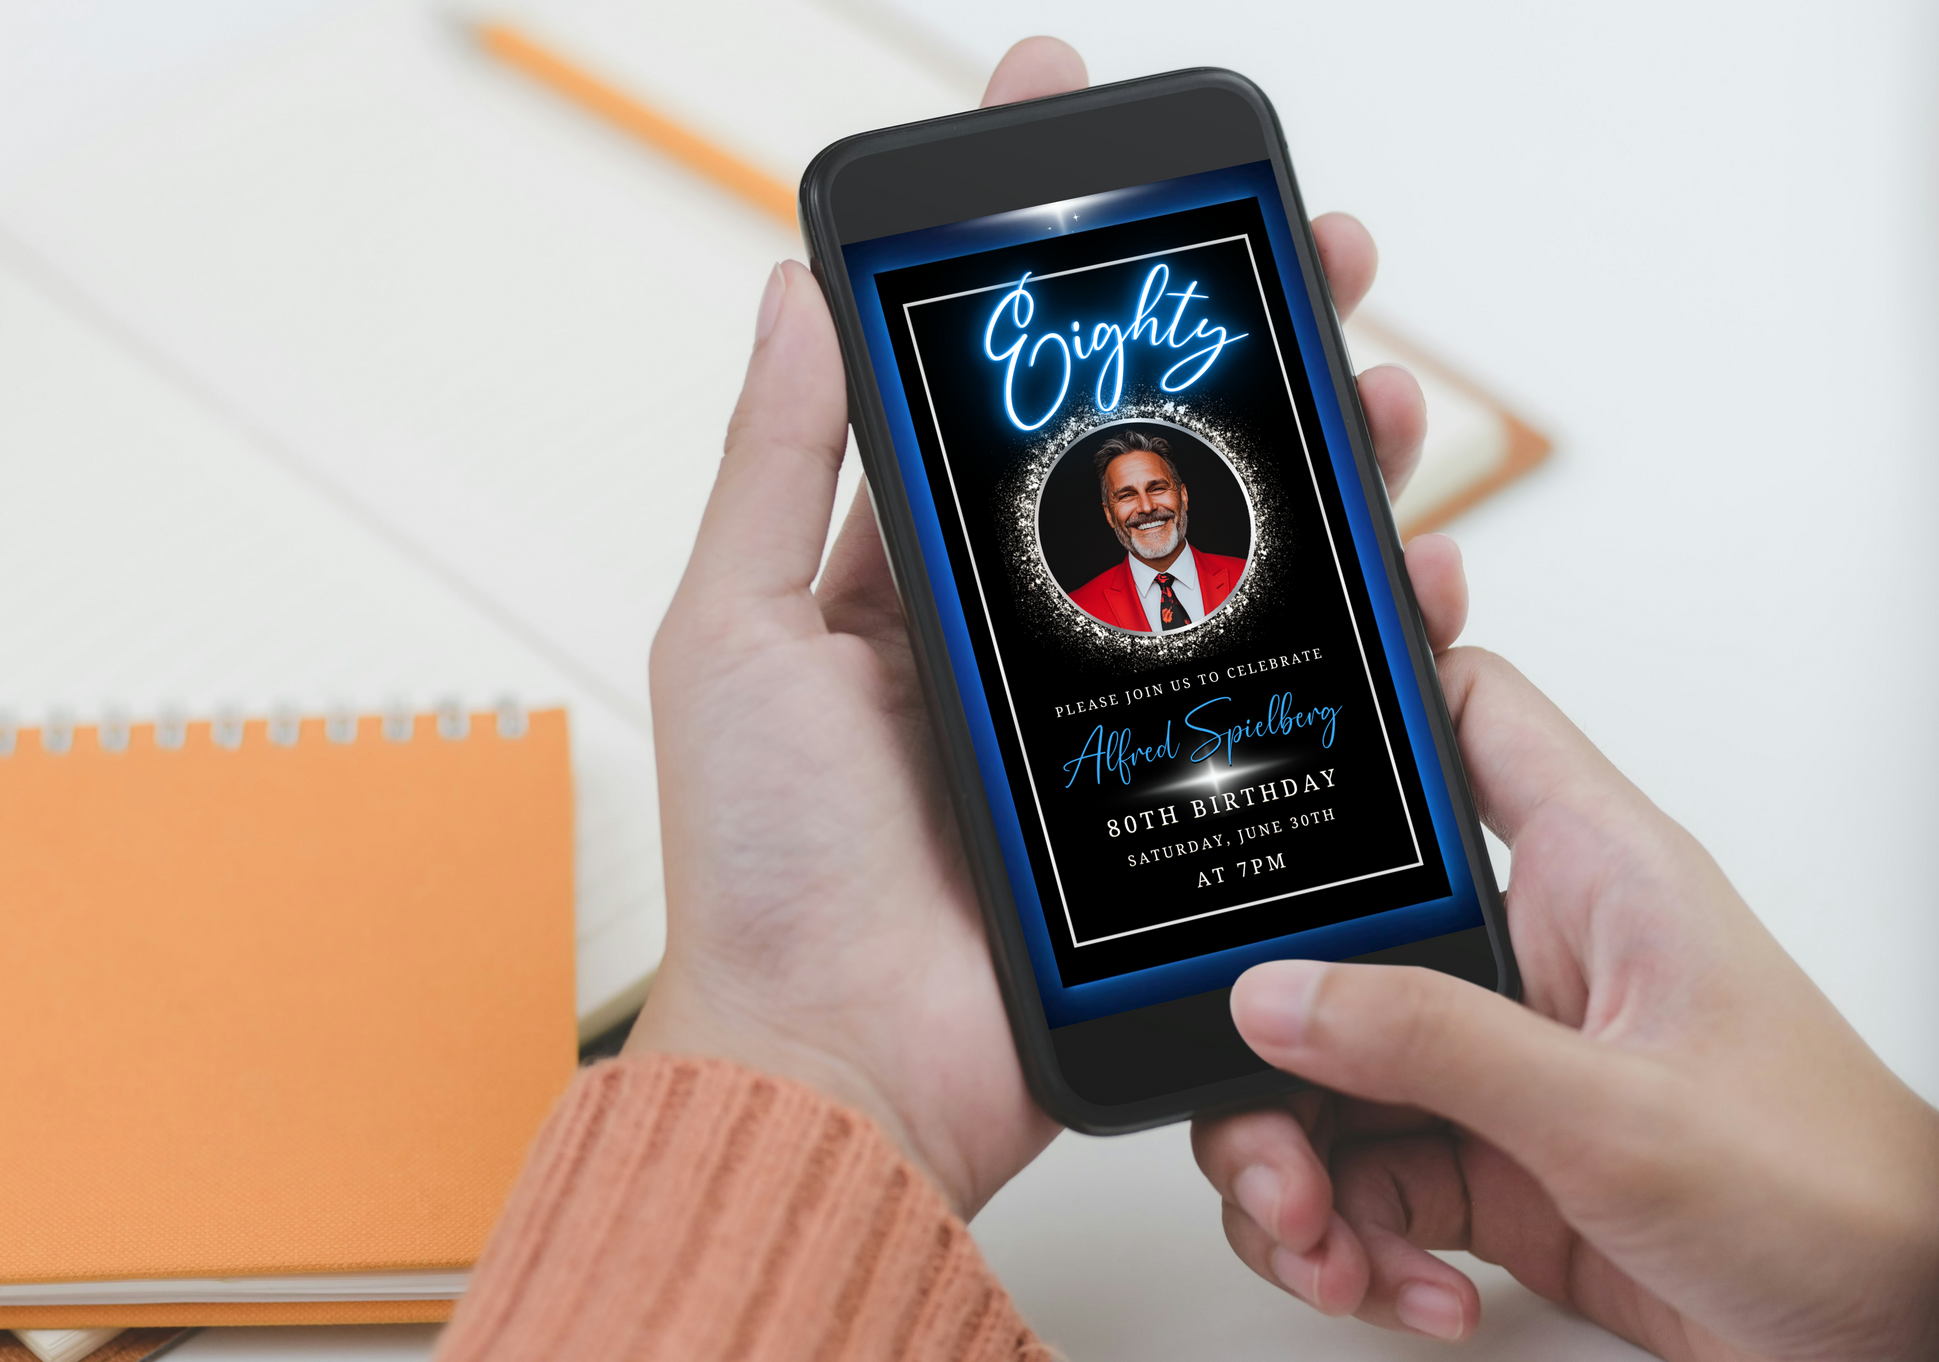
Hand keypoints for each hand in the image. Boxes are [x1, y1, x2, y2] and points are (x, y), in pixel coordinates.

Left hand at [627, 36, 1442, 1217]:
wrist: (848, 1072)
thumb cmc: (771, 872)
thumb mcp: (737, 635)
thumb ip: (777, 467)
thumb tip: (792, 295)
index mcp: (918, 586)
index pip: (1008, 404)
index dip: (1062, 287)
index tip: (1107, 169)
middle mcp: (1024, 638)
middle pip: (1158, 463)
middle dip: (1240, 354)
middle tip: (1311, 261)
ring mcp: (1110, 717)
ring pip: (1244, 562)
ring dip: (1323, 463)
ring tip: (1381, 393)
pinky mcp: (1181, 796)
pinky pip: (1290, 691)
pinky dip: (1360, 624)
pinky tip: (1410, 570)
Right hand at [1193, 653, 1938, 1352]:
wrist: (1900, 1339)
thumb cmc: (1838, 1194)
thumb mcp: (1618, 1114)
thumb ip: (1436, 1045)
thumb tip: (1280, 995)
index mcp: (1591, 872)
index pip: (1468, 714)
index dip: (1376, 681)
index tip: (1265, 711)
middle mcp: (1535, 952)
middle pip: (1340, 934)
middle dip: (1274, 1040)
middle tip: (1268, 1127)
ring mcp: (1505, 1060)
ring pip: (1331, 1072)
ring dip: (1298, 1167)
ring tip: (1321, 1235)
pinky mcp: (1493, 1157)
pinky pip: (1369, 1175)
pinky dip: (1356, 1236)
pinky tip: (1403, 1277)